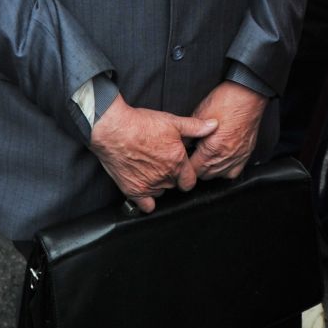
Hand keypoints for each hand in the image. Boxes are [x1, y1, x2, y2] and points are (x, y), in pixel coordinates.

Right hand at [89, 96, 217, 212]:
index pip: (191, 180)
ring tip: (150, 171)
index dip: (187, 174)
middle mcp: (166, 176)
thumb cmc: (141, 124)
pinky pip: (146, 206)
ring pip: (161, 194)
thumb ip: (195, 127)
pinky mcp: (134, 191)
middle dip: (172, 178)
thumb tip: (213, 125)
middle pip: (175, 186)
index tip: (180, 169)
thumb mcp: (172, 121)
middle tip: (162, 164)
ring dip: (159, 186)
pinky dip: (146, 201)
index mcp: (178, 161)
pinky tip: (143, 189)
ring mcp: (150, 185)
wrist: (113, 129)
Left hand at [186, 82, 268, 179]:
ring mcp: (238, 156)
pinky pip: (234, 172)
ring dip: (210, 170)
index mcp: (212, 147)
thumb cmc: (225, 101)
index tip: (184, 159)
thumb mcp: (199, 115)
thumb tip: (183, 143)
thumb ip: (190, 133)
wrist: (246, 94)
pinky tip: (221, 162)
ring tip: (205, 160)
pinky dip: (226, 170)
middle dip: (197, 168)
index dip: (185, 165)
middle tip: (193, 158)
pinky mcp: (246, 153)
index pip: (194, 169)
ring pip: (219, 175)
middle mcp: (226, 155)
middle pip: (206, 175)